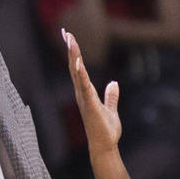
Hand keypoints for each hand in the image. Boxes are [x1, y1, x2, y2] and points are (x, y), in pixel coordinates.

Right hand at [64, 29, 121, 155]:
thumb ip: (111, 96)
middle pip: (74, 67)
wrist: (105, 146)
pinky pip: (84, 86)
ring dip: (74, 56)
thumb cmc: (106, 131)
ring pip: (77, 73)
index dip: (74, 54)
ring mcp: (84, 98)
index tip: (70, 38)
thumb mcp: (111, 109)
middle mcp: (82, 94)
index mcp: (86, 93)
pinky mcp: (90, 104)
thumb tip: (114, 84)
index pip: (78, 69)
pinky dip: (80, 74)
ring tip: (70, 40)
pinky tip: (78, 62)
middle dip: (71, 49)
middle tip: (66, 32)